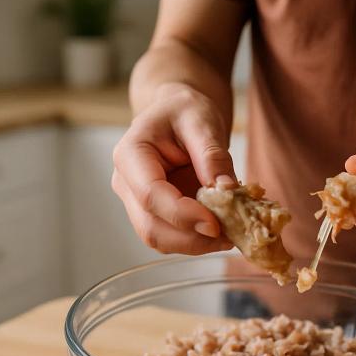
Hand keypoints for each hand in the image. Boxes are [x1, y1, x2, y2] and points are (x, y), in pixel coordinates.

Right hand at [112, 82, 234, 254]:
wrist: (178, 114)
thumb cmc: (185, 110)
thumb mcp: (202, 121)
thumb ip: (212, 155)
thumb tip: (227, 192)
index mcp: (130, 154)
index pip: (150, 195)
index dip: (182, 215)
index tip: (217, 224)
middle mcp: (126, 183)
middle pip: (150, 227)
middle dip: (191, 238)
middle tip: (230, 236)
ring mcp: (137, 203)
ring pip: (160, 239)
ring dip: (196, 244)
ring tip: (230, 234)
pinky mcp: (154, 215)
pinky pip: (172, 238)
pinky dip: (197, 241)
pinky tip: (221, 231)